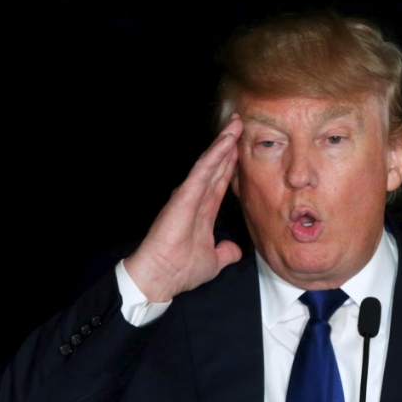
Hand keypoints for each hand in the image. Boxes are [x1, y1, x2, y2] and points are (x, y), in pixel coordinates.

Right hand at [124, 114, 243, 301]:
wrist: (160, 279)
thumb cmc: (179, 270)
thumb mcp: (212, 262)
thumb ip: (225, 252)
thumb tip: (235, 251)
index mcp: (202, 212)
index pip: (219, 182)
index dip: (230, 164)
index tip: (240, 147)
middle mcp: (195, 200)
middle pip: (215, 166)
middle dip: (228, 145)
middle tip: (239, 122)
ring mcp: (188, 196)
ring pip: (209, 164)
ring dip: (223, 144)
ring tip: (235, 124)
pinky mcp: (183, 197)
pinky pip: (201, 173)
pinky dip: (213, 157)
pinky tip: (225, 143)